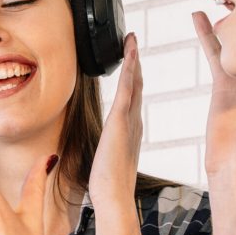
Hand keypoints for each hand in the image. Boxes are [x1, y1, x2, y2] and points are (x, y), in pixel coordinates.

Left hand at [88, 34, 141, 206]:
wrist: (114, 195)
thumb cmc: (108, 185)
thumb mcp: (105, 162)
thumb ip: (105, 151)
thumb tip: (99, 152)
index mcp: (130, 132)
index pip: (132, 100)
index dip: (133, 80)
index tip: (131, 65)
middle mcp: (134, 123)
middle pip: (136, 86)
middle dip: (135, 64)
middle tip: (133, 43)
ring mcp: (130, 120)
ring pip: (133, 82)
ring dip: (133, 59)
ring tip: (131, 39)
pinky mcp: (121, 119)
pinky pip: (127, 87)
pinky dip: (130, 68)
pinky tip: (130, 52)